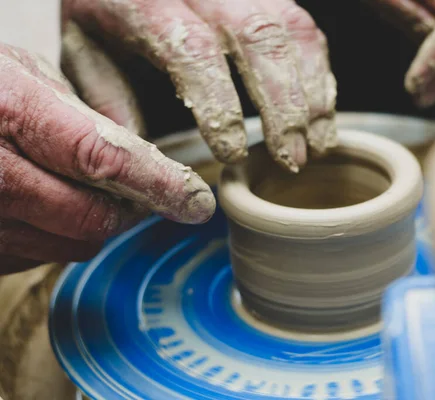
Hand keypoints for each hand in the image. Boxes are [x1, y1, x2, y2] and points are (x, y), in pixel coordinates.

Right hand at [0, 44, 214, 273]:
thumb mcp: (20, 74)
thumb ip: (80, 115)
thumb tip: (140, 156)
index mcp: (5, 109)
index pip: (100, 156)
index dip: (156, 184)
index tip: (194, 202)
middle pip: (88, 216)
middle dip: (123, 210)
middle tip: (135, 192)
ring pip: (66, 244)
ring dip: (88, 224)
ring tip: (67, 187)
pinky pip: (33, 257)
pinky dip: (51, 237)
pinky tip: (36, 205)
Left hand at [61, 0, 336, 172]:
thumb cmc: (102, 6)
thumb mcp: (85, 49)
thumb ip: (110, 100)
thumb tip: (142, 164)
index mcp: (147, 1)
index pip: (192, 52)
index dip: (219, 106)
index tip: (232, 154)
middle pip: (258, 38)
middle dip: (283, 106)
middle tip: (292, 157)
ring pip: (292, 31)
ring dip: (311, 93)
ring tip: (317, 144)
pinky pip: (304, 27)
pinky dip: (319, 72)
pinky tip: (322, 109)